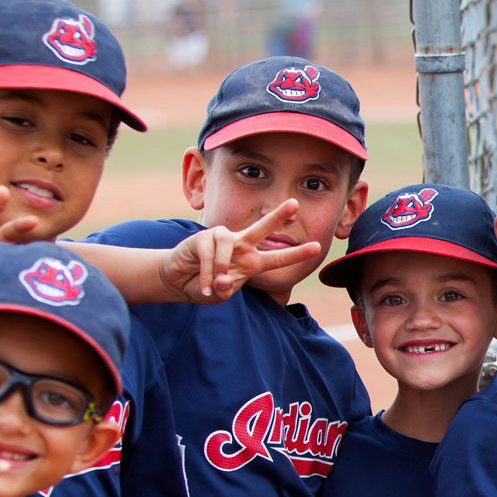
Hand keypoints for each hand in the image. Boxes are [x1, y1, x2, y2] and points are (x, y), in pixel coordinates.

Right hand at [158, 200, 321, 302]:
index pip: (277, 257)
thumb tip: (223, 280)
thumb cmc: (205, 287)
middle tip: (294, 203)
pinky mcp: (203, 237)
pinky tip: (204, 286)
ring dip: (221, 269)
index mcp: (251, 261)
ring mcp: (222, 239)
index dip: (297, 253)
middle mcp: (240, 246)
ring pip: (229, 245)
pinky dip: (207, 273)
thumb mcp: (221, 294)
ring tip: (215, 286)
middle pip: (261, 228)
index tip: (317, 247)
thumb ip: (227, 288)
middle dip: (277, 215)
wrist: (178, 282)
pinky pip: (210, 254)